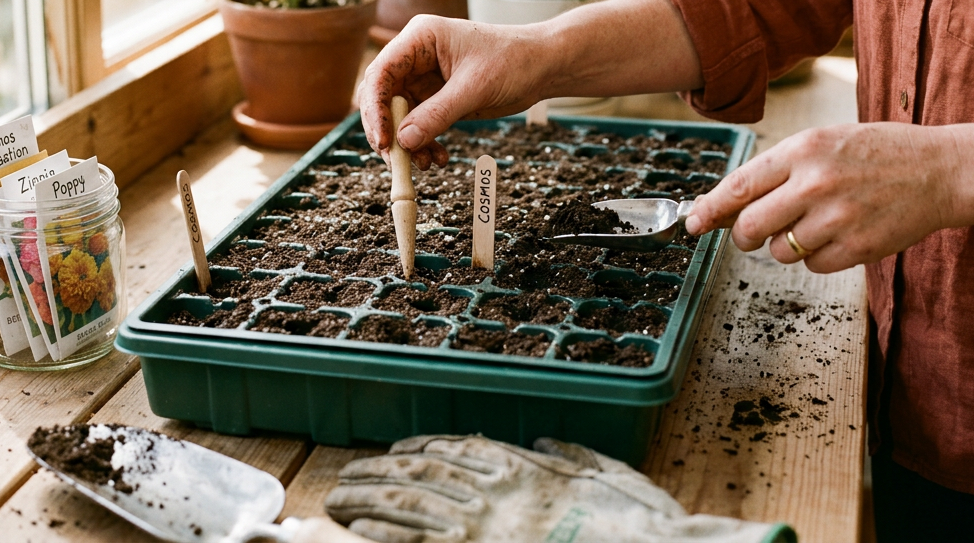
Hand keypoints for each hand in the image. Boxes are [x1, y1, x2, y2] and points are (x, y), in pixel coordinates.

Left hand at [323, 434, 791, 542]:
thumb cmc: (636, 521)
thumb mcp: (610, 474)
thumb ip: (574, 457)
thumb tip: (546, 441)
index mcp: (523, 466)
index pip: (456, 449)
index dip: (418, 449)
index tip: (394, 451)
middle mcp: (494, 491)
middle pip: (419, 474)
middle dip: (377, 473)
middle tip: (345, 475)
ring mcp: (483, 527)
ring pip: (408, 505)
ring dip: (367, 500)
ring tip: (337, 499)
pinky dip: (383, 537)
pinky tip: (357, 533)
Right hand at [357, 16, 549, 170]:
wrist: (542, 66)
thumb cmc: (513, 60)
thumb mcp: (475, 87)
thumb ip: (437, 113)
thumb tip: (404, 141)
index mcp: (419, 39)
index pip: (381, 73)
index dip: (376, 108)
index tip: (384, 140)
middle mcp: (415, 58)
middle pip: (383, 98)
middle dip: (388, 131)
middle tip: (396, 161)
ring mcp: (424, 79)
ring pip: (399, 117)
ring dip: (407, 144)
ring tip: (425, 164)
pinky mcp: (436, 98)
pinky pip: (418, 126)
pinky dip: (423, 144)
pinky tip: (438, 158)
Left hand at [684, 122, 973, 271]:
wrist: (939, 169)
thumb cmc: (875, 153)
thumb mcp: (821, 143)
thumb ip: (777, 170)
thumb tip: (730, 204)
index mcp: (801, 151)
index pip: (738, 187)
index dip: (708, 210)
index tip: (693, 223)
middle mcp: (814, 183)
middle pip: (750, 227)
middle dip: (743, 236)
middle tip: (751, 233)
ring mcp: (837, 218)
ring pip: (780, 251)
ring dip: (785, 245)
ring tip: (813, 224)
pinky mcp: (858, 246)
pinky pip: (814, 265)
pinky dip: (818, 257)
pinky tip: (838, 235)